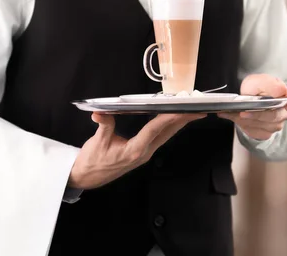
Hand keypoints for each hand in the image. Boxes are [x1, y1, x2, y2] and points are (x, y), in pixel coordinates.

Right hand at [68, 112, 205, 188]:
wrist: (88, 177)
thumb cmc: (92, 161)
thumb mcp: (96, 142)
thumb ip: (103, 126)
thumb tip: (100, 112)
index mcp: (134, 150)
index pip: (154, 130)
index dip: (168, 118)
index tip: (181, 109)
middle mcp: (143, 152)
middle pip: (167, 133)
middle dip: (183, 121)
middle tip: (198, 109)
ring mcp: (145, 154)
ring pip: (166, 136)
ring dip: (179, 124)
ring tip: (192, 113)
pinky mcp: (142, 153)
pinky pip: (160, 138)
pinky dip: (168, 127)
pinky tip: (174, 121)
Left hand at [218, 74, 286, 140]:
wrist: (248, 96)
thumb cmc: (256, 88)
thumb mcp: (260, 81)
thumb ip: (269, 85)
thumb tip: (281, 89)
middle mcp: (284, 113)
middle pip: (274, 117)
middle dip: (257, 116)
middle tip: (242, 113)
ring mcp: (276, 124)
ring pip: (264, 127)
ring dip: (246, 121)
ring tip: (231, 113)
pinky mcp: (266, 133)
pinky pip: (256, 133)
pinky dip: (243, 126)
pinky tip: (233, 118)